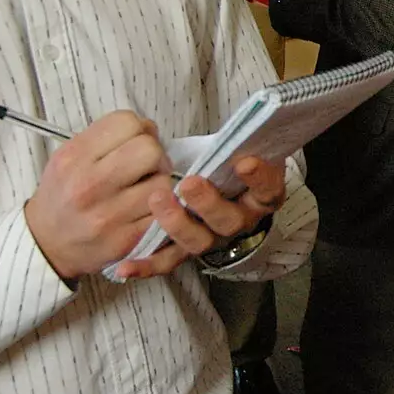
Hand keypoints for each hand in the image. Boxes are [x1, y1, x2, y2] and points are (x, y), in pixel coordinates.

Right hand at [23, 110, 177, 279]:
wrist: (47, 244)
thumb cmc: (63, 196)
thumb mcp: (68, 157)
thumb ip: (105, 138)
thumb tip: (149, 129)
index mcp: (73, 157)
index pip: (127, 122)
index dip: (140, 129)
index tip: (137, 141)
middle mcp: (88, 185)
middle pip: (150, 150)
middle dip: (155, 154)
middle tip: (148, 166)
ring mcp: (107, 215)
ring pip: (162, 182)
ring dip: (160, 183)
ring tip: (145, 189)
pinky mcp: (125, 239)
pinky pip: (162, 214)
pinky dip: (160, 209)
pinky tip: (145, 209)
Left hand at [115, 155, 287, 279]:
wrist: (213, 187)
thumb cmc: (226, 162)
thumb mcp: (240, 149)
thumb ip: (238, 142)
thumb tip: (239, 126)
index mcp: (258, 196)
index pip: (267, 191)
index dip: (260, 179)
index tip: (245, 162)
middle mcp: (237, 220)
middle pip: (229, 222)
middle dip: (208, 203)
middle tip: (190, 183)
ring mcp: (210, 237)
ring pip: (198, 241)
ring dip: (177, 224)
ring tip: (157, 199)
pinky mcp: (183, 250)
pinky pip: (166, 261)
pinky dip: (146, 265)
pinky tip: (125, 266)